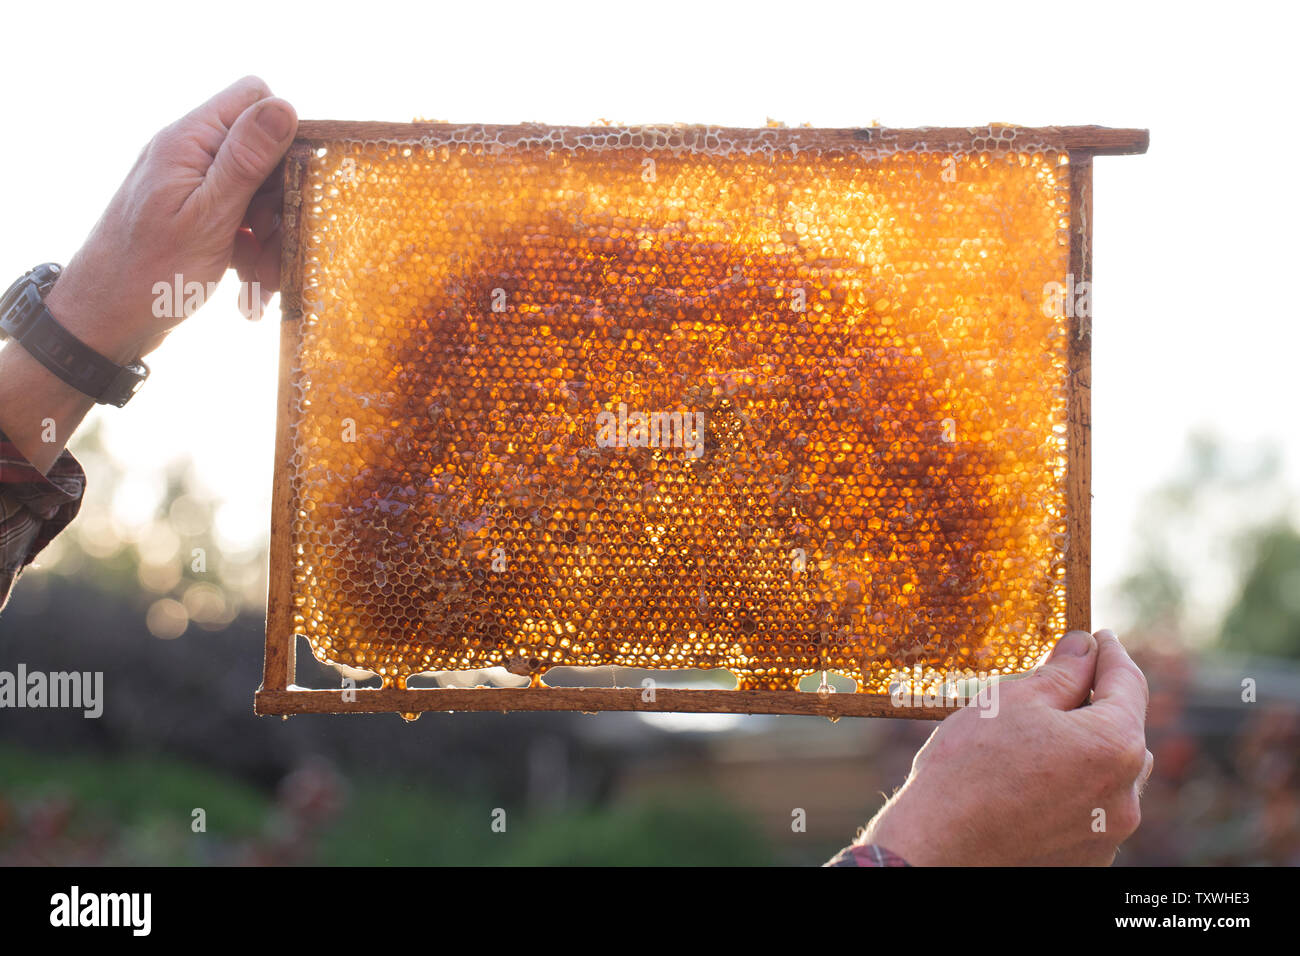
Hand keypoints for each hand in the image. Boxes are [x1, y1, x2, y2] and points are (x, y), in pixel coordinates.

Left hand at [42, 75, 297, 363]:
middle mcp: (189, 155)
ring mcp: (191, 187)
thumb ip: (245, 161)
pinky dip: (253, 252)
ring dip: (270, 238)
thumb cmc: (150, 273)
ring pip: (258, 195)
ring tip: (263, 280)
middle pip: (263, 154)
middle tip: (276, 245)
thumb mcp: (208, 217)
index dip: (285, 136)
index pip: (254, 99)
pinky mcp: (195, 218)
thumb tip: (283, 108)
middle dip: (280, 202)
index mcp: (189, 142)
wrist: (103, 323)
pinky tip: (252, 285)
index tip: (294, 186)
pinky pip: (241, 222)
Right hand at [862, 628, 1152, 865]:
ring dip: (1084, 751)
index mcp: (1115, 746)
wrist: (938, 848)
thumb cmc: (969, 768)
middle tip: (1059, 686)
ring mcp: (1108, 834)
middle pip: (1122, 733)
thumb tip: (1085, 648)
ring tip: (1036, 740)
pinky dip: (1071, 790)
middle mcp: (1125, 795)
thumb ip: (1061, 672)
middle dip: (1096, 707)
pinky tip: (1028, 783)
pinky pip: (1091, 811)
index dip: (1111, 654)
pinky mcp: (1087, 859)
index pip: (1128, 684)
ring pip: (1108, 776)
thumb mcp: (1013, 701)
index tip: (1099, 637)